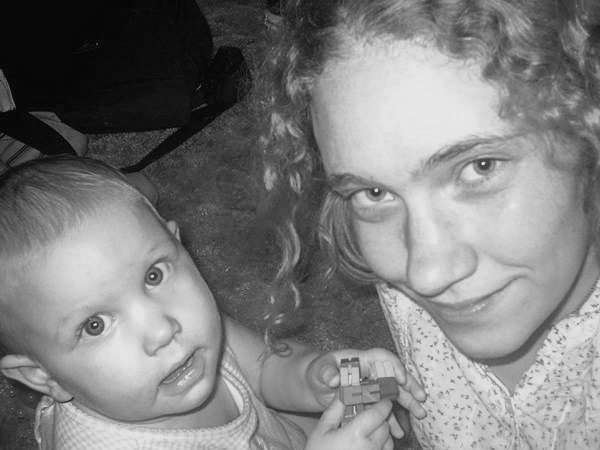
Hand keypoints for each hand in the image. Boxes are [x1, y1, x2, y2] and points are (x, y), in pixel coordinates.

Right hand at [305, 398, 394, 449]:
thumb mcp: (322, 430)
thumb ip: (335, 410)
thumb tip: (345, 392)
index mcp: (355, 435)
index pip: (378, 414)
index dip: (383, 404)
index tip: (383, 399)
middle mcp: (369, 448)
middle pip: (385, 427)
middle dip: (380, 418)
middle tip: (368, 415)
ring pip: (388, 441)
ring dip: (382, 433)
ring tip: (366, 433)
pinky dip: (380, 446)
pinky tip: (365, 445)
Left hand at [306, 348, 426, 419]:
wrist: (316, 384)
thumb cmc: (319, 370)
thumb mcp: (320, 369)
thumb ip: (326, 372)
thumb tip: (334, 379)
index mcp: (362, 358)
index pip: (382, 357)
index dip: (393, 366)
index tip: (401, 379)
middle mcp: (371, 371)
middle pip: (394, 375)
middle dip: (409, 386)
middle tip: (421, 398)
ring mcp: (372, 386)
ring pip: (394, 393)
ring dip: (407, 403)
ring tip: (420, 414)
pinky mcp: (370, 401)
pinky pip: (384, 409)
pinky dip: (391, 420)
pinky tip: (398, 431)